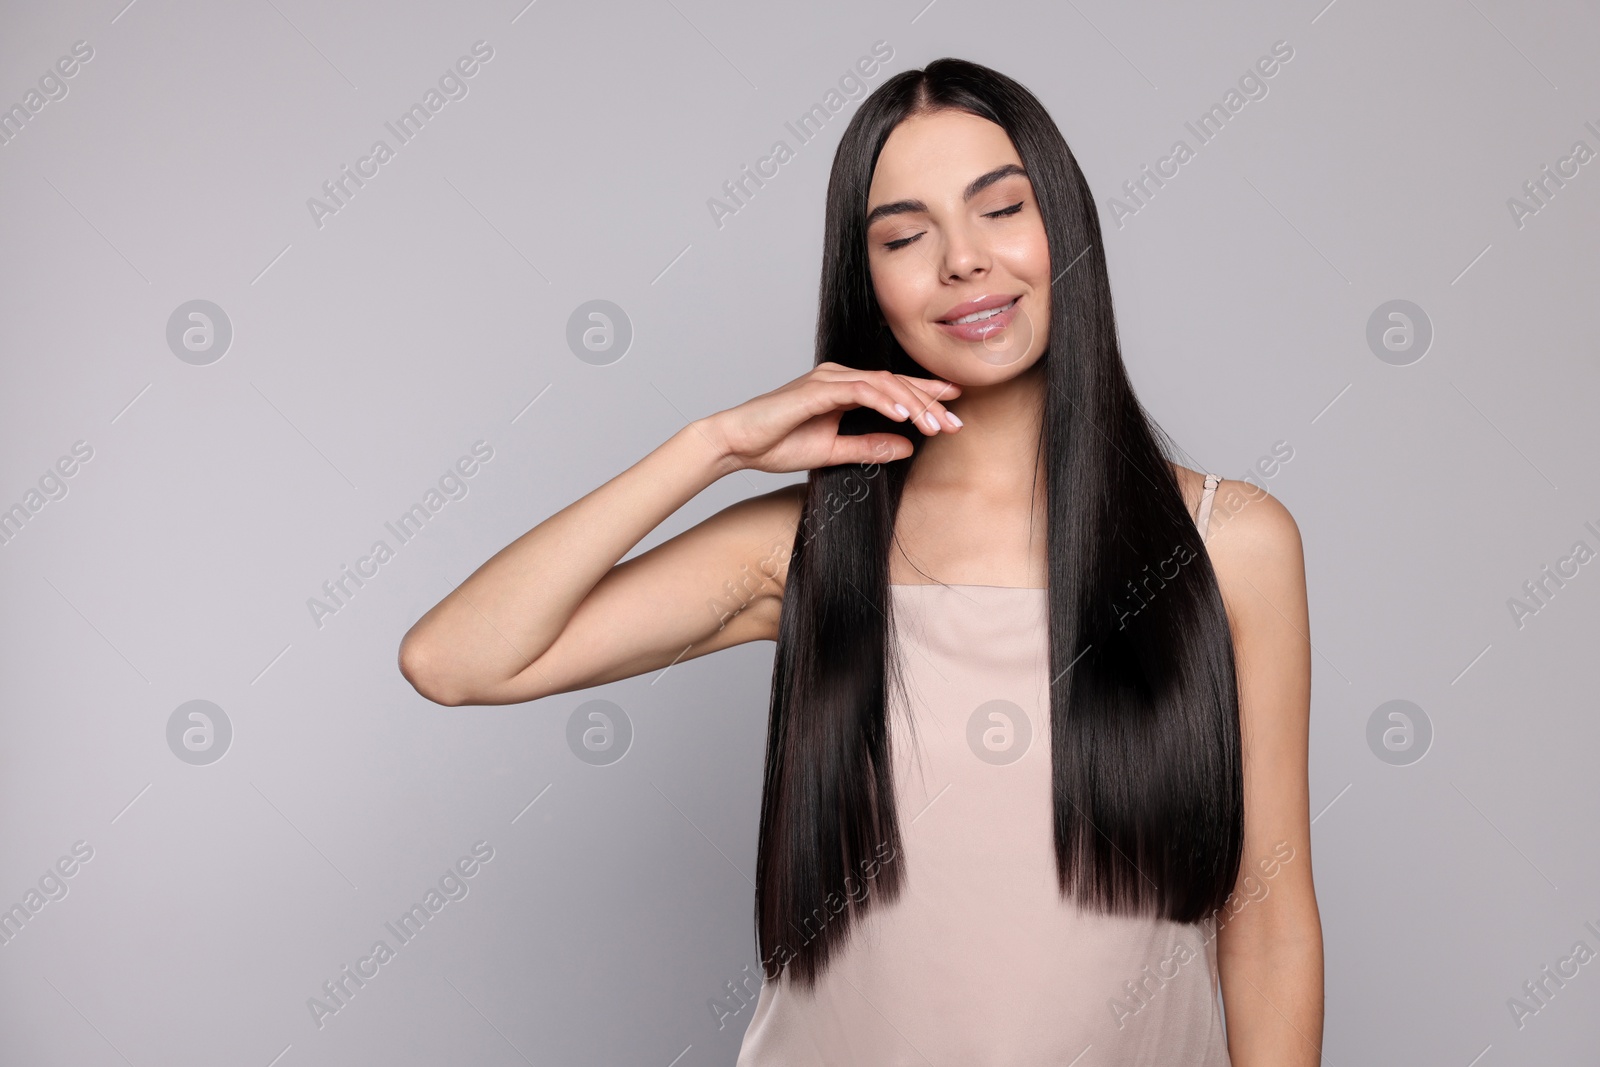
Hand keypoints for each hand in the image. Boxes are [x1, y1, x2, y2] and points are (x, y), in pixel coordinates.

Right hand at [702, 362, 962, 474]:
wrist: (737, 444)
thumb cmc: (775, 445)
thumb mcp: (833, 451)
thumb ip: (869, 446)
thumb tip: (907, 447)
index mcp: (842, 390)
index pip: (893, 389)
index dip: (926, 397)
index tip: (953, 411)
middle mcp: (838, 378)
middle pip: (895, 383)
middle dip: (929, 403)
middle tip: (955, 423)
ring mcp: (827, 380)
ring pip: (882, 383)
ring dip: (912, 404)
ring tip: (934, 424)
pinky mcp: (816, 389)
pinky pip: (859, 390)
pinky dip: (885, 400)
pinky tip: (904, 415)